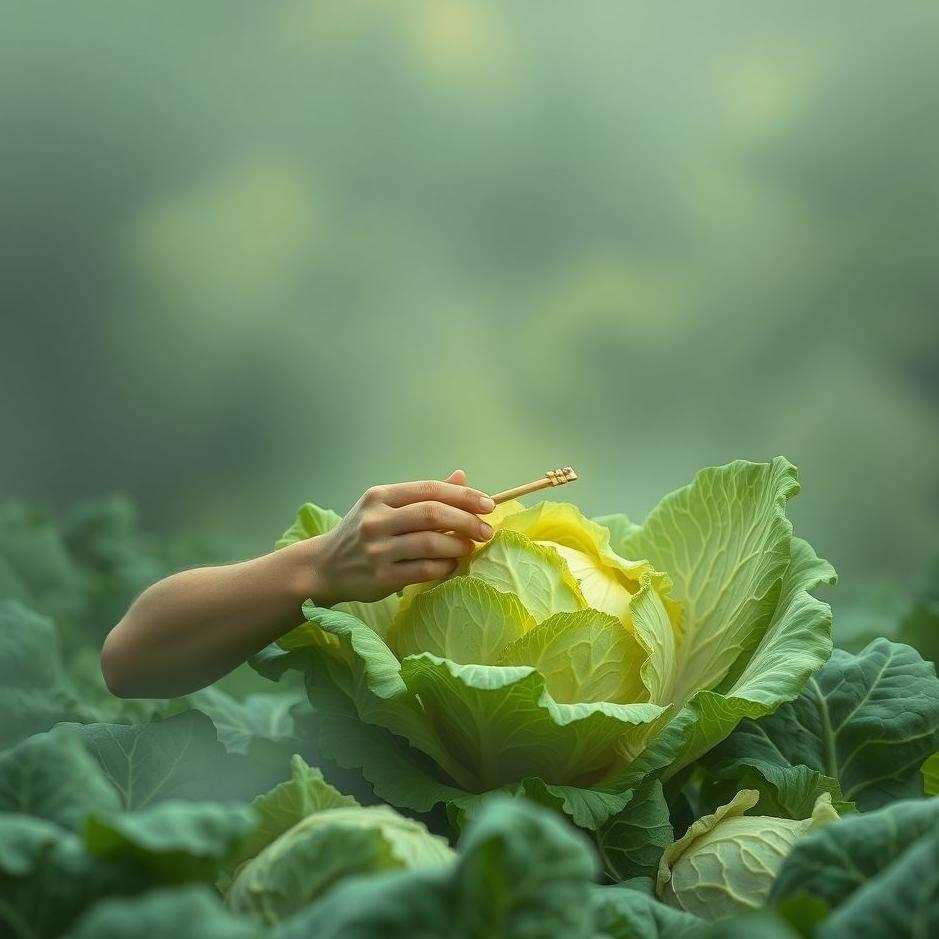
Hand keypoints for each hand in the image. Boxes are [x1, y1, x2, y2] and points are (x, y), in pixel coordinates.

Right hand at [310, 469, 495, 605]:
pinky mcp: (381, 577)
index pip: (430, 490)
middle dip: (466, 521)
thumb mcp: (385, 506)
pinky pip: (424, 570)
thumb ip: (423, 494)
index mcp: (380, 496)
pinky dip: (445, 567)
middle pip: (433, 515)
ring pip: (431, 544)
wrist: (323, 567)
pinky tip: (452, 565)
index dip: (464, 496)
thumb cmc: (361, 533)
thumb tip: (462, 477)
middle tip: (485, 530)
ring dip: (458, 546)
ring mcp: (378, 549)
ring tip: (469, 547)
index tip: (488, 504)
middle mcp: (377, 520)